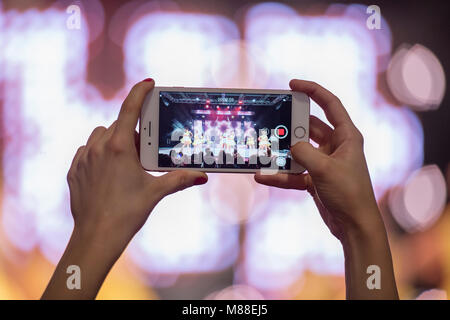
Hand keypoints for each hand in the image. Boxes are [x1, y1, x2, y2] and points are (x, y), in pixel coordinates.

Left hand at [67, 79, 207, 251]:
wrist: (97, 236)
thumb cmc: (128, 213)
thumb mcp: (156, 192)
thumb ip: (180, 179)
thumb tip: (202, 176)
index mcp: (119, 148)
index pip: (130, 109)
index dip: (140, 92)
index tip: (148, 83)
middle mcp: (98, 148)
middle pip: (117, 126)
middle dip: (131, 132)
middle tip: (142, 151)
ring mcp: (83, 159)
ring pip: (99, 136)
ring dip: (112, 140)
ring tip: (125, 160)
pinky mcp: (75, 171)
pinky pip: (86, 152)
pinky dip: (98, 154)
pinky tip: (107, 171)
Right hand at [255, 80, 398, 298]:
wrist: (353, 227)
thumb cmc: (348, 194)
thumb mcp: (324, 169)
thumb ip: (304, 152)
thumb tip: (290, 144)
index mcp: (347, 136)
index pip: (330, 104)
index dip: (313, 90)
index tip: (293, 84)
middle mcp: (336, 146)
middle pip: (309, 127)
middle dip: (291, 126)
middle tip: (271, 120)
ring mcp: (324, 163)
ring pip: (298, 151)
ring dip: (282, 152)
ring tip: (263, 149)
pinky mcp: (315, 179)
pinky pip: (294, 172)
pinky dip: (280, 175)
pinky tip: (262, 176)